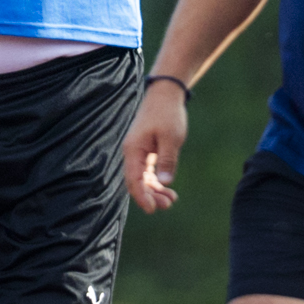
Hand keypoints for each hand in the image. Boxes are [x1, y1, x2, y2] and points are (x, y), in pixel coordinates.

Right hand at [122, 78, 188, 214]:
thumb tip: (164, 182)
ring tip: (171, 201)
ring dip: (154, 190)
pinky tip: (167, 189)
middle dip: (150, 196)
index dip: (142, 197)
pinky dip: (156, 181)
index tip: (153, 209)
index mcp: (134, 149)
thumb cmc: (167, 114)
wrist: (165, 94)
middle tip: (167, 205)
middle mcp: (132, 152)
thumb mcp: (171, 137)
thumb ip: (166, 160)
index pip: (133, 179)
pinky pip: (148, 171)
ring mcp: (138, 152)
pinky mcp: (146, 150)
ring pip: (142, 178)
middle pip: (136, 182)